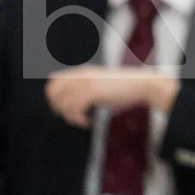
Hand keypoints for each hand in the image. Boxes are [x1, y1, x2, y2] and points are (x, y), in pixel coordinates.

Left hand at [46, 66, 177, 127]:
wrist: (141, 85)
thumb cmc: (123, 87)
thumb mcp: (100, 83)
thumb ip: (84, 87)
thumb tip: (66, 101)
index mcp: (83, 72)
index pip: (54, 81)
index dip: (54, 96)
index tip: (64, 107)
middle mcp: (81, 75)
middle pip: (53, 92)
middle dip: (58, 107)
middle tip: (71, 114)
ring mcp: (86, 83)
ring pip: (62, 104)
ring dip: (70, 117)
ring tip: (83, 120)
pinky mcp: (92, 92)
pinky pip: (74, 110)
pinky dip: (79, 120)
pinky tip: (88, 122)